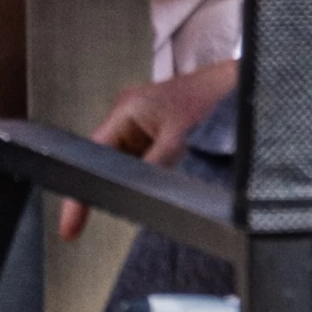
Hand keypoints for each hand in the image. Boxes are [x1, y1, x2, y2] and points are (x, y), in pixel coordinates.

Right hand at [58, 65, 242, 240]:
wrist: (241, 86)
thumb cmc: (212, 99)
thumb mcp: (179, 142)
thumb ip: (153, 171)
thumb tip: (139, 198)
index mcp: (126, 109)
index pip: (92, 155)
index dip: (81, 192)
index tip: (70, 225)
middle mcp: (130, 114)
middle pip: (106, 161)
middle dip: (108, 187)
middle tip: (98, 218)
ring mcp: (144, 123)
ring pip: (126, 165)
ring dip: (134, 181)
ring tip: (146, 190)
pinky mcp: (160, 132)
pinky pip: (144, 162)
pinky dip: (149, 176)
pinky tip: (163, 182)